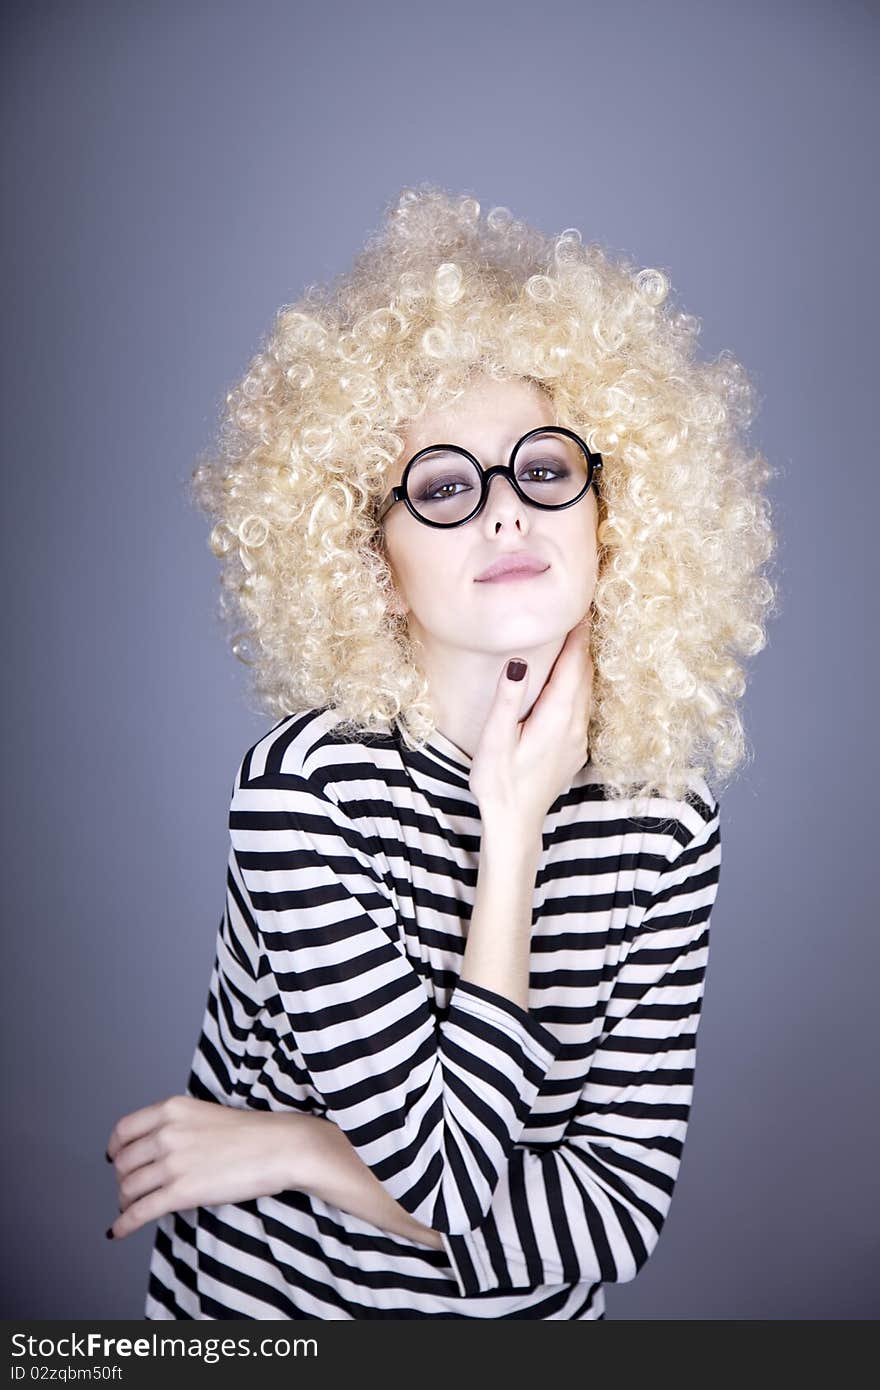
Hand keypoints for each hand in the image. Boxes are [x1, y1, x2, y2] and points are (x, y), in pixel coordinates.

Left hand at [104, 1095, 309, 1238]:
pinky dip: (124, 1224)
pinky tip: (117, 1230)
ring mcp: (172, 1163)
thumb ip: (177, 1125)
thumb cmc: (253, 1131)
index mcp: (172, 1109)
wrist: (280, 1146)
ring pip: (129, 1188)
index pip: (124, 1130)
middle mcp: (166, 1133)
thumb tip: (156, 1149)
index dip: (115, 1148)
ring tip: (132, 1207)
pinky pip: (140, 1212)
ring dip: (126, 1201)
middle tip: (131, 1188)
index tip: (115, 1158)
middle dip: (123, 1179)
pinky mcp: (181, 1192)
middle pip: (123, 1163)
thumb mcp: (205, 1113)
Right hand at [469, 617, 593, 835]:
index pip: (573, 665)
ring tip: (577, 639)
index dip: (577, 636)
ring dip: (582, 665)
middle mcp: (574, 725)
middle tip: (580, 614)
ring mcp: (577, 739)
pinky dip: (579, 686)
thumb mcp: (495, 740)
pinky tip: (569, 682)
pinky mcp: (574, 750)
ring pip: (586, 692)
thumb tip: (519, 660)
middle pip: (584, 675)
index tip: (581, 609)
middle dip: (582, 644)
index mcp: (557, 717)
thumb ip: (508, 699)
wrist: (515, 824)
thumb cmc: (499, 783)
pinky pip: (582, 708)